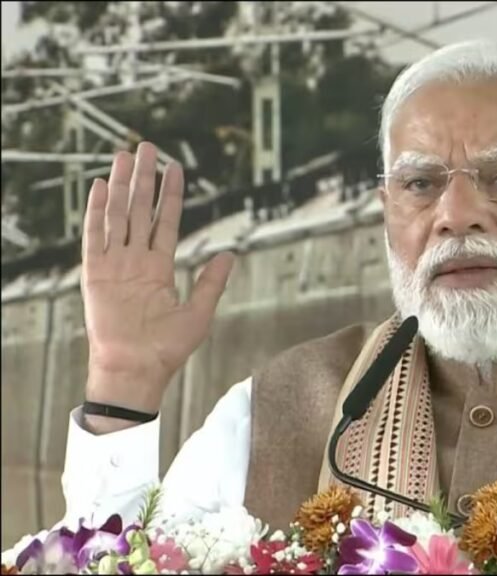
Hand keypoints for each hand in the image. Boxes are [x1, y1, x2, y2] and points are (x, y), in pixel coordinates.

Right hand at [81, 143, 233, 431]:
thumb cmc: (167, 349)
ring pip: (119, 215)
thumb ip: (212, 282)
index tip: (175, 167)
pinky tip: (103, 186)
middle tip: (146, 146)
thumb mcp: (199, 312)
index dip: (171, 195)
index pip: (166, 221)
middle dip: (144, 178)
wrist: (137, 368)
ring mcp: (115, 265)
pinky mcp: (96, 273)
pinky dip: (98, 211)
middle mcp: (136, 261)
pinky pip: (96, 236)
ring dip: (123, 185)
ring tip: (125, 155)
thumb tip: (230, 254)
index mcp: (160, 268)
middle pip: (140, 210)